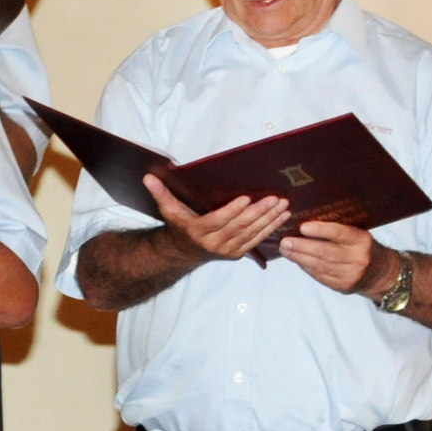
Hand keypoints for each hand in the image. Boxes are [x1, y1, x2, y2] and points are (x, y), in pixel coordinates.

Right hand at [143, 173, 289, 263]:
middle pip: (240, 226)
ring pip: (252, 233)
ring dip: (270, 219)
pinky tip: (281, 217)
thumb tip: (147, 177)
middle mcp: (214, 243)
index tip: (247, 198)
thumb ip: (160, 193)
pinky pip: (256, 240)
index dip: (233, 210)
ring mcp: (228, 250)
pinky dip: (270, 228)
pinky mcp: (237, 253)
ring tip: (283, 205)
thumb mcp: (167, 210)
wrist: (181, 253)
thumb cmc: (177, 226)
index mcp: (197, 231)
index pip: (218, 220)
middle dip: (260, 212)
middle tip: (275, 198)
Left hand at [279, 220, 389, 294]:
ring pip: (319, 266)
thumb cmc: (362, 248)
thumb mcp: (357, 234)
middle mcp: (357, 258)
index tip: (302, 227)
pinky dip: (306, 267)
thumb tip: (305, 223)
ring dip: (298, 257)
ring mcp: (350, 275)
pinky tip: (296, 260)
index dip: (320, 230)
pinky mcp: (343, 287)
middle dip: (301, 247)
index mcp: (361, 240)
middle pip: (325, 252)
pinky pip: (319, 276)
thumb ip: (337, 230)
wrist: (382, 274)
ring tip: (285, 250)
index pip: (340, 233)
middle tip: (284, 242)